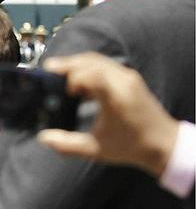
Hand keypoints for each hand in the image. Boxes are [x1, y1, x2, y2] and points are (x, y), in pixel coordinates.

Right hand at [38, 52, 177, 176]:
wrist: (164, 145)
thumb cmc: (132, 146)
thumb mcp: (96, 149)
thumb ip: (67, 145)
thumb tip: (43, 138)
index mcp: (116, 96)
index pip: (90, 73)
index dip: (72, 76)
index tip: (63, 91)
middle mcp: (123, 81)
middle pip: (90, 60)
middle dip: (67, 64)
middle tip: (49, 71)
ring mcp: (128, 77)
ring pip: (97, 59)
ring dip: (77, 64)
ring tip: (60, 75)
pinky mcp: (130, 78)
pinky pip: (105, 64)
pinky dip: (88, 67)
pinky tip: (80, 81)